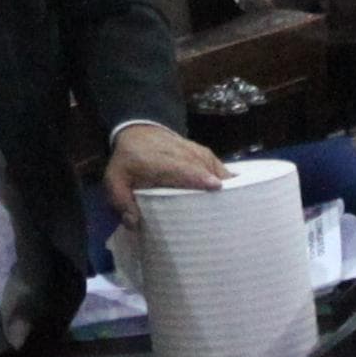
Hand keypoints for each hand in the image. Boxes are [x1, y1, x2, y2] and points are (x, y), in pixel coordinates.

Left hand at [105, 123, 226, 213]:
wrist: (138, 132)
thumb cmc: (127, 161)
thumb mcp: (115, 180)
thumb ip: (122, 201)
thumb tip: (135, 224)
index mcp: (158, 161)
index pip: (181, 167)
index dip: (198, 176)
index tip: (215, 186)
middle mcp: (181, 154)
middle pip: (204, 168)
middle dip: (218, 184)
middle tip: (235, 205)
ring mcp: (195, 152)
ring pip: (214, 166)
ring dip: (226, 183)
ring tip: (240, 202)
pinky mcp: (203, 153)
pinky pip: (218, 165)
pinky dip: (228, 177)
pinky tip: (238, 192)